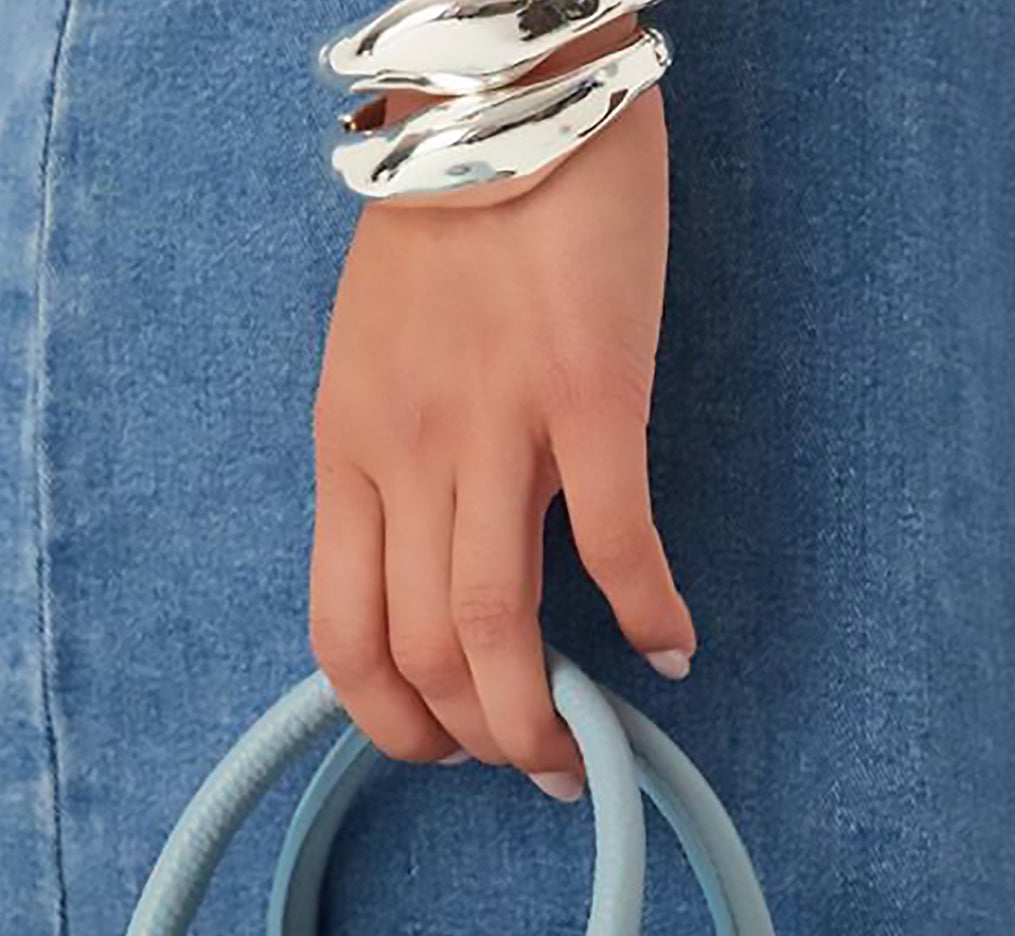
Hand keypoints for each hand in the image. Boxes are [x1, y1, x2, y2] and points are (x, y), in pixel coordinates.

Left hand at [308, 44, 694, 801]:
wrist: (504, 92)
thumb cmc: (441, 227)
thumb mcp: (368, 361)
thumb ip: (386, 469)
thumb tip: (420, 576)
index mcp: (346, 451)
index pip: (343, 638)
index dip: (389, 724)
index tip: (438, 750)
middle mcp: (407, 454)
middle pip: (423, 652)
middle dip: (474, 740)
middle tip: (529, 765)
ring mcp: (497, 426)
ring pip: (495, 626)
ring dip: (540, 718)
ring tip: (580, 754)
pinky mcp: (592, 394)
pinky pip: (614, 541)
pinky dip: (647, 611)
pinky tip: (671, 648)